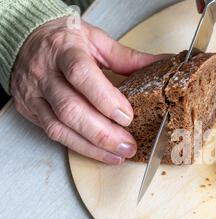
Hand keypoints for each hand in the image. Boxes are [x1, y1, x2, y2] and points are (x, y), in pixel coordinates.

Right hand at [11, 17, 164, 164]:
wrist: (25, 38)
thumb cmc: (65, 39)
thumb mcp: (97, 41)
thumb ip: (128, 58)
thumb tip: (162, 65)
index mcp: (64, 49)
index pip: (81, 74)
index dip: (105, 98)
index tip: (127, 116)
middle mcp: (44, 72)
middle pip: (70, 108)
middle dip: (103, 132)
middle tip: (129, 145)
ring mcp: (33, 93)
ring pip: (60, 127)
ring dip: (92, 146)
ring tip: (119, 155)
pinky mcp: (29, 110)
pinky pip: (53, 134)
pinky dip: (79, 147)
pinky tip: (100, 153)